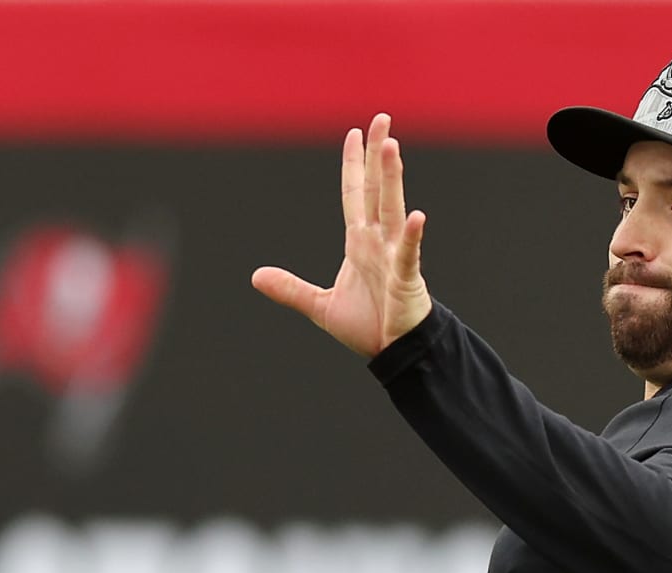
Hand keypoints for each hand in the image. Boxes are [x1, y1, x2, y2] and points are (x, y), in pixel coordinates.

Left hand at [252, 113, 433, 357]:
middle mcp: (378, 242)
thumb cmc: (368, 327)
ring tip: (391, 146)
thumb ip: (290, 289)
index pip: (355, 195)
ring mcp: (394, 257)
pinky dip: (411, 236)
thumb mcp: (320, 306)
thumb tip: (256, 276)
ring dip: (391, 179)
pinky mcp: (405, 279)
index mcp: (359, 243)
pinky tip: (415, 215)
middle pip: (376, 190)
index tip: (355, 134)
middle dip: (378, 154)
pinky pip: (408, 254)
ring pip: (391, 210)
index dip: (354, 165)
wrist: (393, 353)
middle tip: (382, 119)